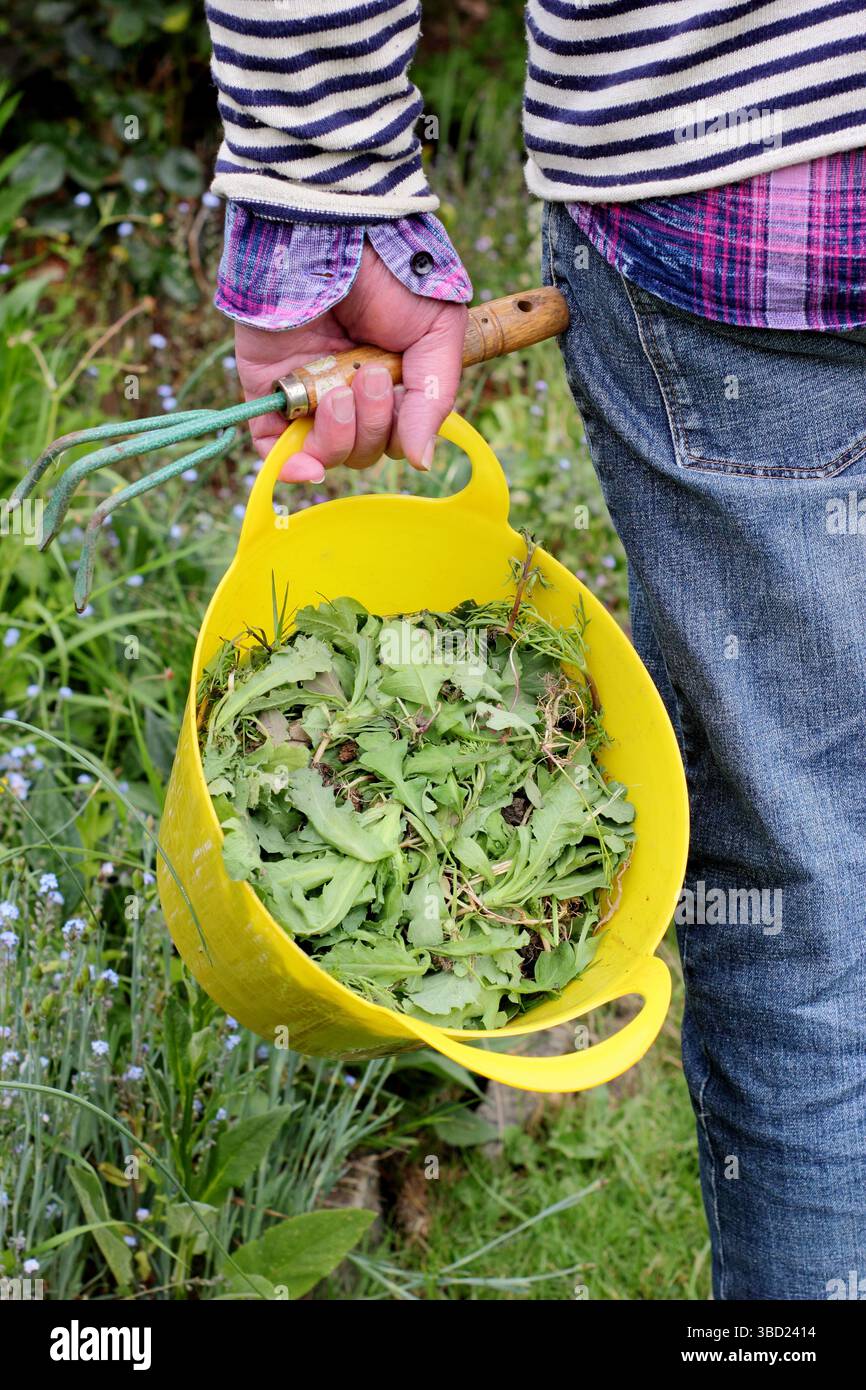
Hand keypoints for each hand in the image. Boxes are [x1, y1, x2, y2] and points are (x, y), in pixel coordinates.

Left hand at [234, 242, 467, 482]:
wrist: (334, 232)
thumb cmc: (393, 272)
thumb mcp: (436, 334)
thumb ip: (432, 399)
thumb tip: (422, 462)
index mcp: (390, 380)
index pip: (395, 437)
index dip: (399, 431)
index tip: (399, 386)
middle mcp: (348, 391)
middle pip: (362, 451)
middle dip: (372, 425)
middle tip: (369, 375)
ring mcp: (307, 392)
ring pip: (324, 453)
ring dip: (338, 436)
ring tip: (338, 391)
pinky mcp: (267, 388)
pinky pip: (272, 448)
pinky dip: (289, 465)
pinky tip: (307, 463)